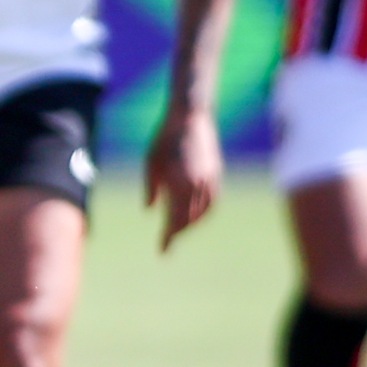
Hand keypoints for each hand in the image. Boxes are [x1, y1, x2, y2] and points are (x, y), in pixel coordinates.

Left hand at [143, 104, 222, 251]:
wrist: (190, 116)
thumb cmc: (164, 138)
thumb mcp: (150, 162)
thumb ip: (150, 188)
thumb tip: (150, 210)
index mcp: (179, 183)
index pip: (174, 219)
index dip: (168, 237)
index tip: (162, 250)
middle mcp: (198, 185)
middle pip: (189, 219)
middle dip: (178, 232)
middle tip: (167, 241)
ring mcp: (210, 179)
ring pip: (203, 213)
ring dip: (192, 223)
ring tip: (179, 229)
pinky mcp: (216, 173)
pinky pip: (213, 201)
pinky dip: (204, 212)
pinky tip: (195, 214)